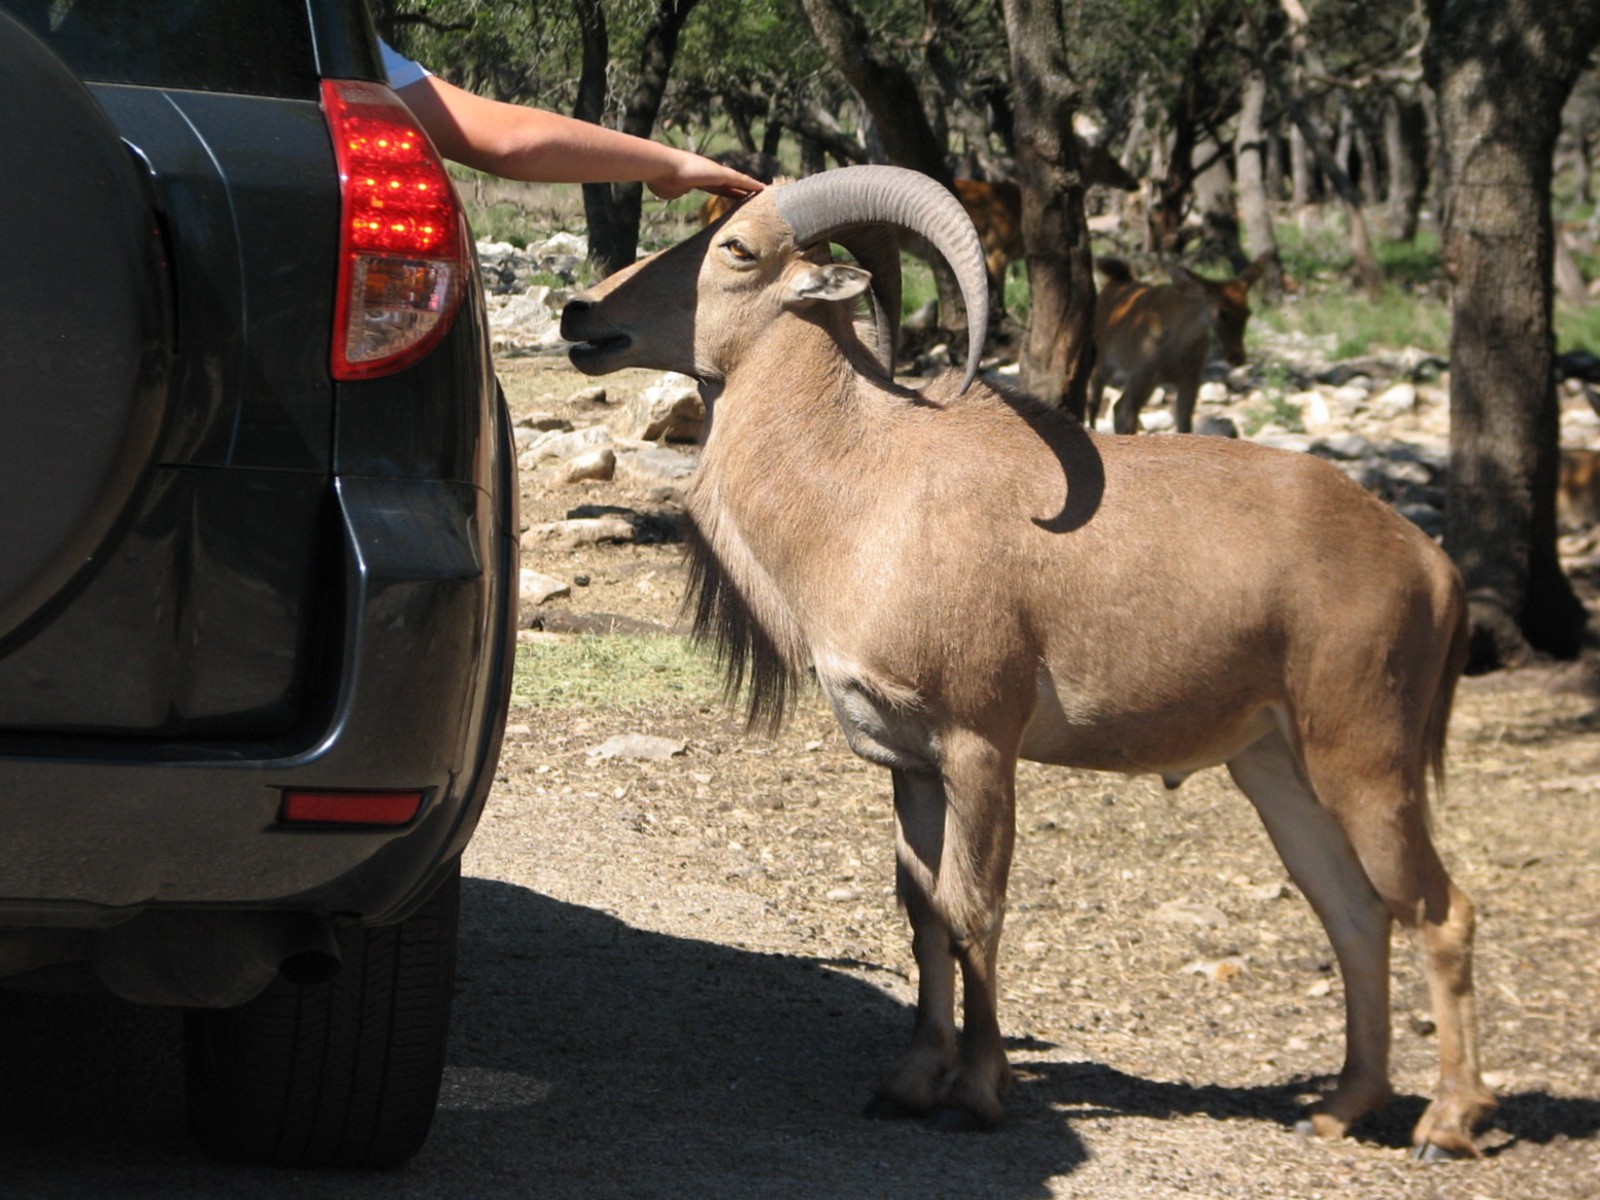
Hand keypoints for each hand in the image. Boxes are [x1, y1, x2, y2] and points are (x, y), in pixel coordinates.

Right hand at [646, 150, 766, 200]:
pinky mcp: (720, 173)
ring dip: (751, 186)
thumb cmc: (660, 179)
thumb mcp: (667, 189)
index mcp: (697, 180)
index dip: (726, 192)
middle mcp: (708, 174)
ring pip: (738, 181)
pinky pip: (740, 180)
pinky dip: (752, 184)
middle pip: (730, 183)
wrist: (662, 167)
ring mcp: (715, 172)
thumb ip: (673, 190)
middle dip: (741, 189)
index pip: (715, 188)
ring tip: (764, 191)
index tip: (734, 196)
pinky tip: (763, 188)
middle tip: (753, 194)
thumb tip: (676, 190)